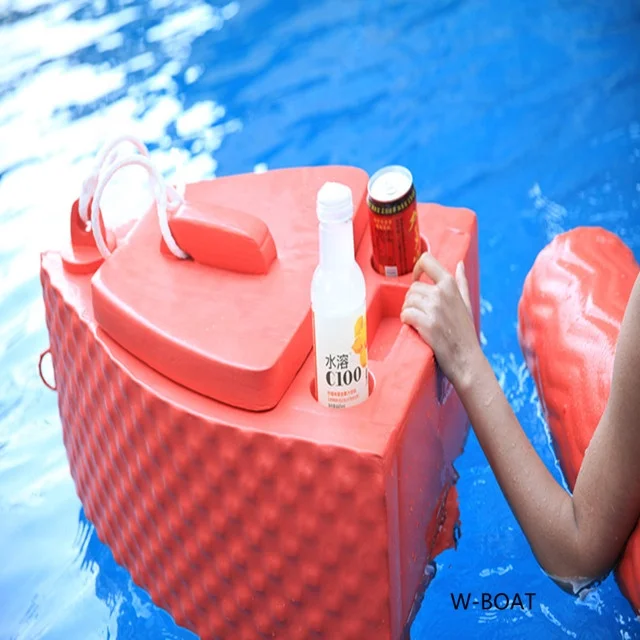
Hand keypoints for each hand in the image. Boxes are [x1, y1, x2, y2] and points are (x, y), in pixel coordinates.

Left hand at [400, 253, 480, 387]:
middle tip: (421, 314)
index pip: (426, 260)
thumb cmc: (465, 333)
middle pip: (412, 287)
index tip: (416, 279)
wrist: (466, 359)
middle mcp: (441, 293)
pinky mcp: (427, 324)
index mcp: (450, 284)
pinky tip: (414, 327)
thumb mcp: (467, 304)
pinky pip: (406, 314)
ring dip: (408, 311)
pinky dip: (406, 321)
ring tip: (418, 322)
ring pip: (407, 301)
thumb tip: (460, 264)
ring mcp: (434, 308)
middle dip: (412, 301)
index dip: (416, 268)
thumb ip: (461, 283)